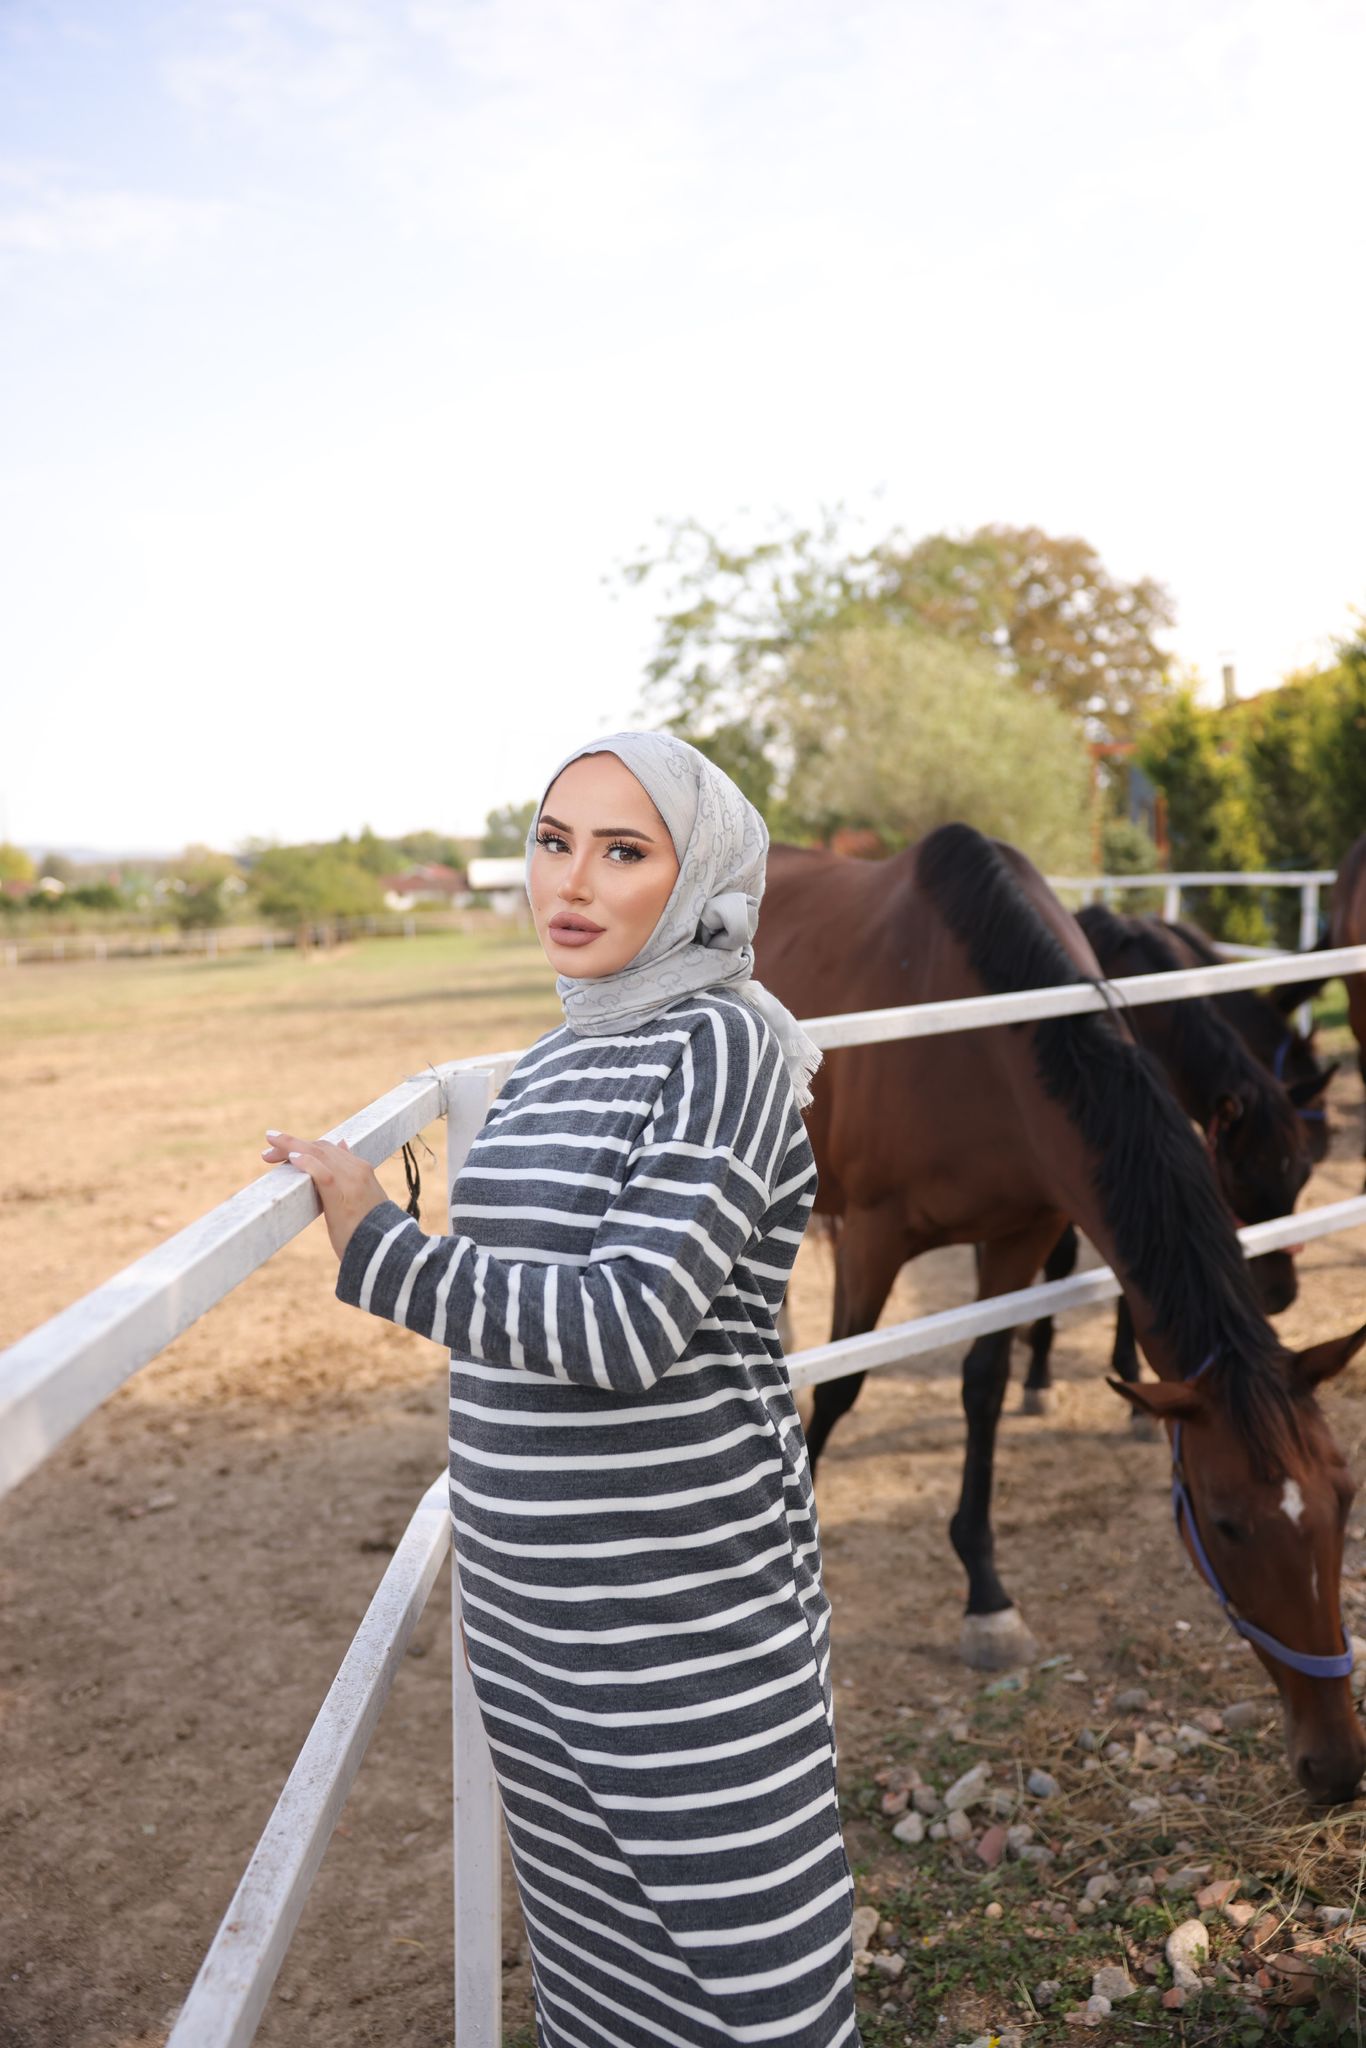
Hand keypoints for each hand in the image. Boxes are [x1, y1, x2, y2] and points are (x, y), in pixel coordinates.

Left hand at [261, 1130, 388, 1261]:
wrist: (386, 1250)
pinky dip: (306, 1163)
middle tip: (268, 1148)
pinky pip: (321, 1172)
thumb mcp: (362, 1196)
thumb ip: (351, 1173)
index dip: (306, 1146)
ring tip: (269, 1152)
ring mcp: (351, 1179)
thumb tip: (343, 1145)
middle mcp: (357, 1169)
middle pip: (320, 1147)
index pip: (329, 1148)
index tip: (286, 1151)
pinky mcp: (342, 1194)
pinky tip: (292, 1159)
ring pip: (317, 1153)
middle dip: (292, 1144)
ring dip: (291, 1148)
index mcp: (362, 1169)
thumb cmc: (371, 1228)